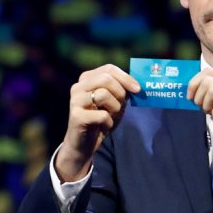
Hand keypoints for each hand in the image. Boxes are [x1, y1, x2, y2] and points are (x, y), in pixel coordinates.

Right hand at [56, 64, 139, 181]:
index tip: (138, 89)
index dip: (125, 77)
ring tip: (110, 117)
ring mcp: (75, 101)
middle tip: (121, 106)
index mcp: (87, 79)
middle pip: (106, 79)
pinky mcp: (76, 116)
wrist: (83, 144)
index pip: (108, 68)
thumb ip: (122, 90)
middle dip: (120, 93)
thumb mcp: (114, 102)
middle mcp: (78, 87)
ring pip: (103, 94)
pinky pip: (102, 115)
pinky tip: (103, 127)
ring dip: (114, 108)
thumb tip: (138, 84)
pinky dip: (108, 123)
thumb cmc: (101, 120)